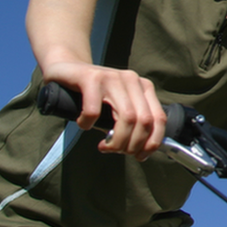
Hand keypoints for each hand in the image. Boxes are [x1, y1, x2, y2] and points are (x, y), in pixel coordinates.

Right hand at [43, 61, 167, 160]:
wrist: (68, 69)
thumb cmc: (95, 94)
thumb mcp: (120, 107)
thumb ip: (133, 122)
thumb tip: (142, 151)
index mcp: (144, 87)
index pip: (159, 118)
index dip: (152, 142)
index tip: (140, 156)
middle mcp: (132, 80)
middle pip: (144, 121)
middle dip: (132, 145)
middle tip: (116, 151)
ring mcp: (112, 77)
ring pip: (127, 118)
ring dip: (116, 141)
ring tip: (104, 146)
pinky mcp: (91, 78)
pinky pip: (94, 111)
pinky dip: (89, 124)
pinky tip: (84, 124)